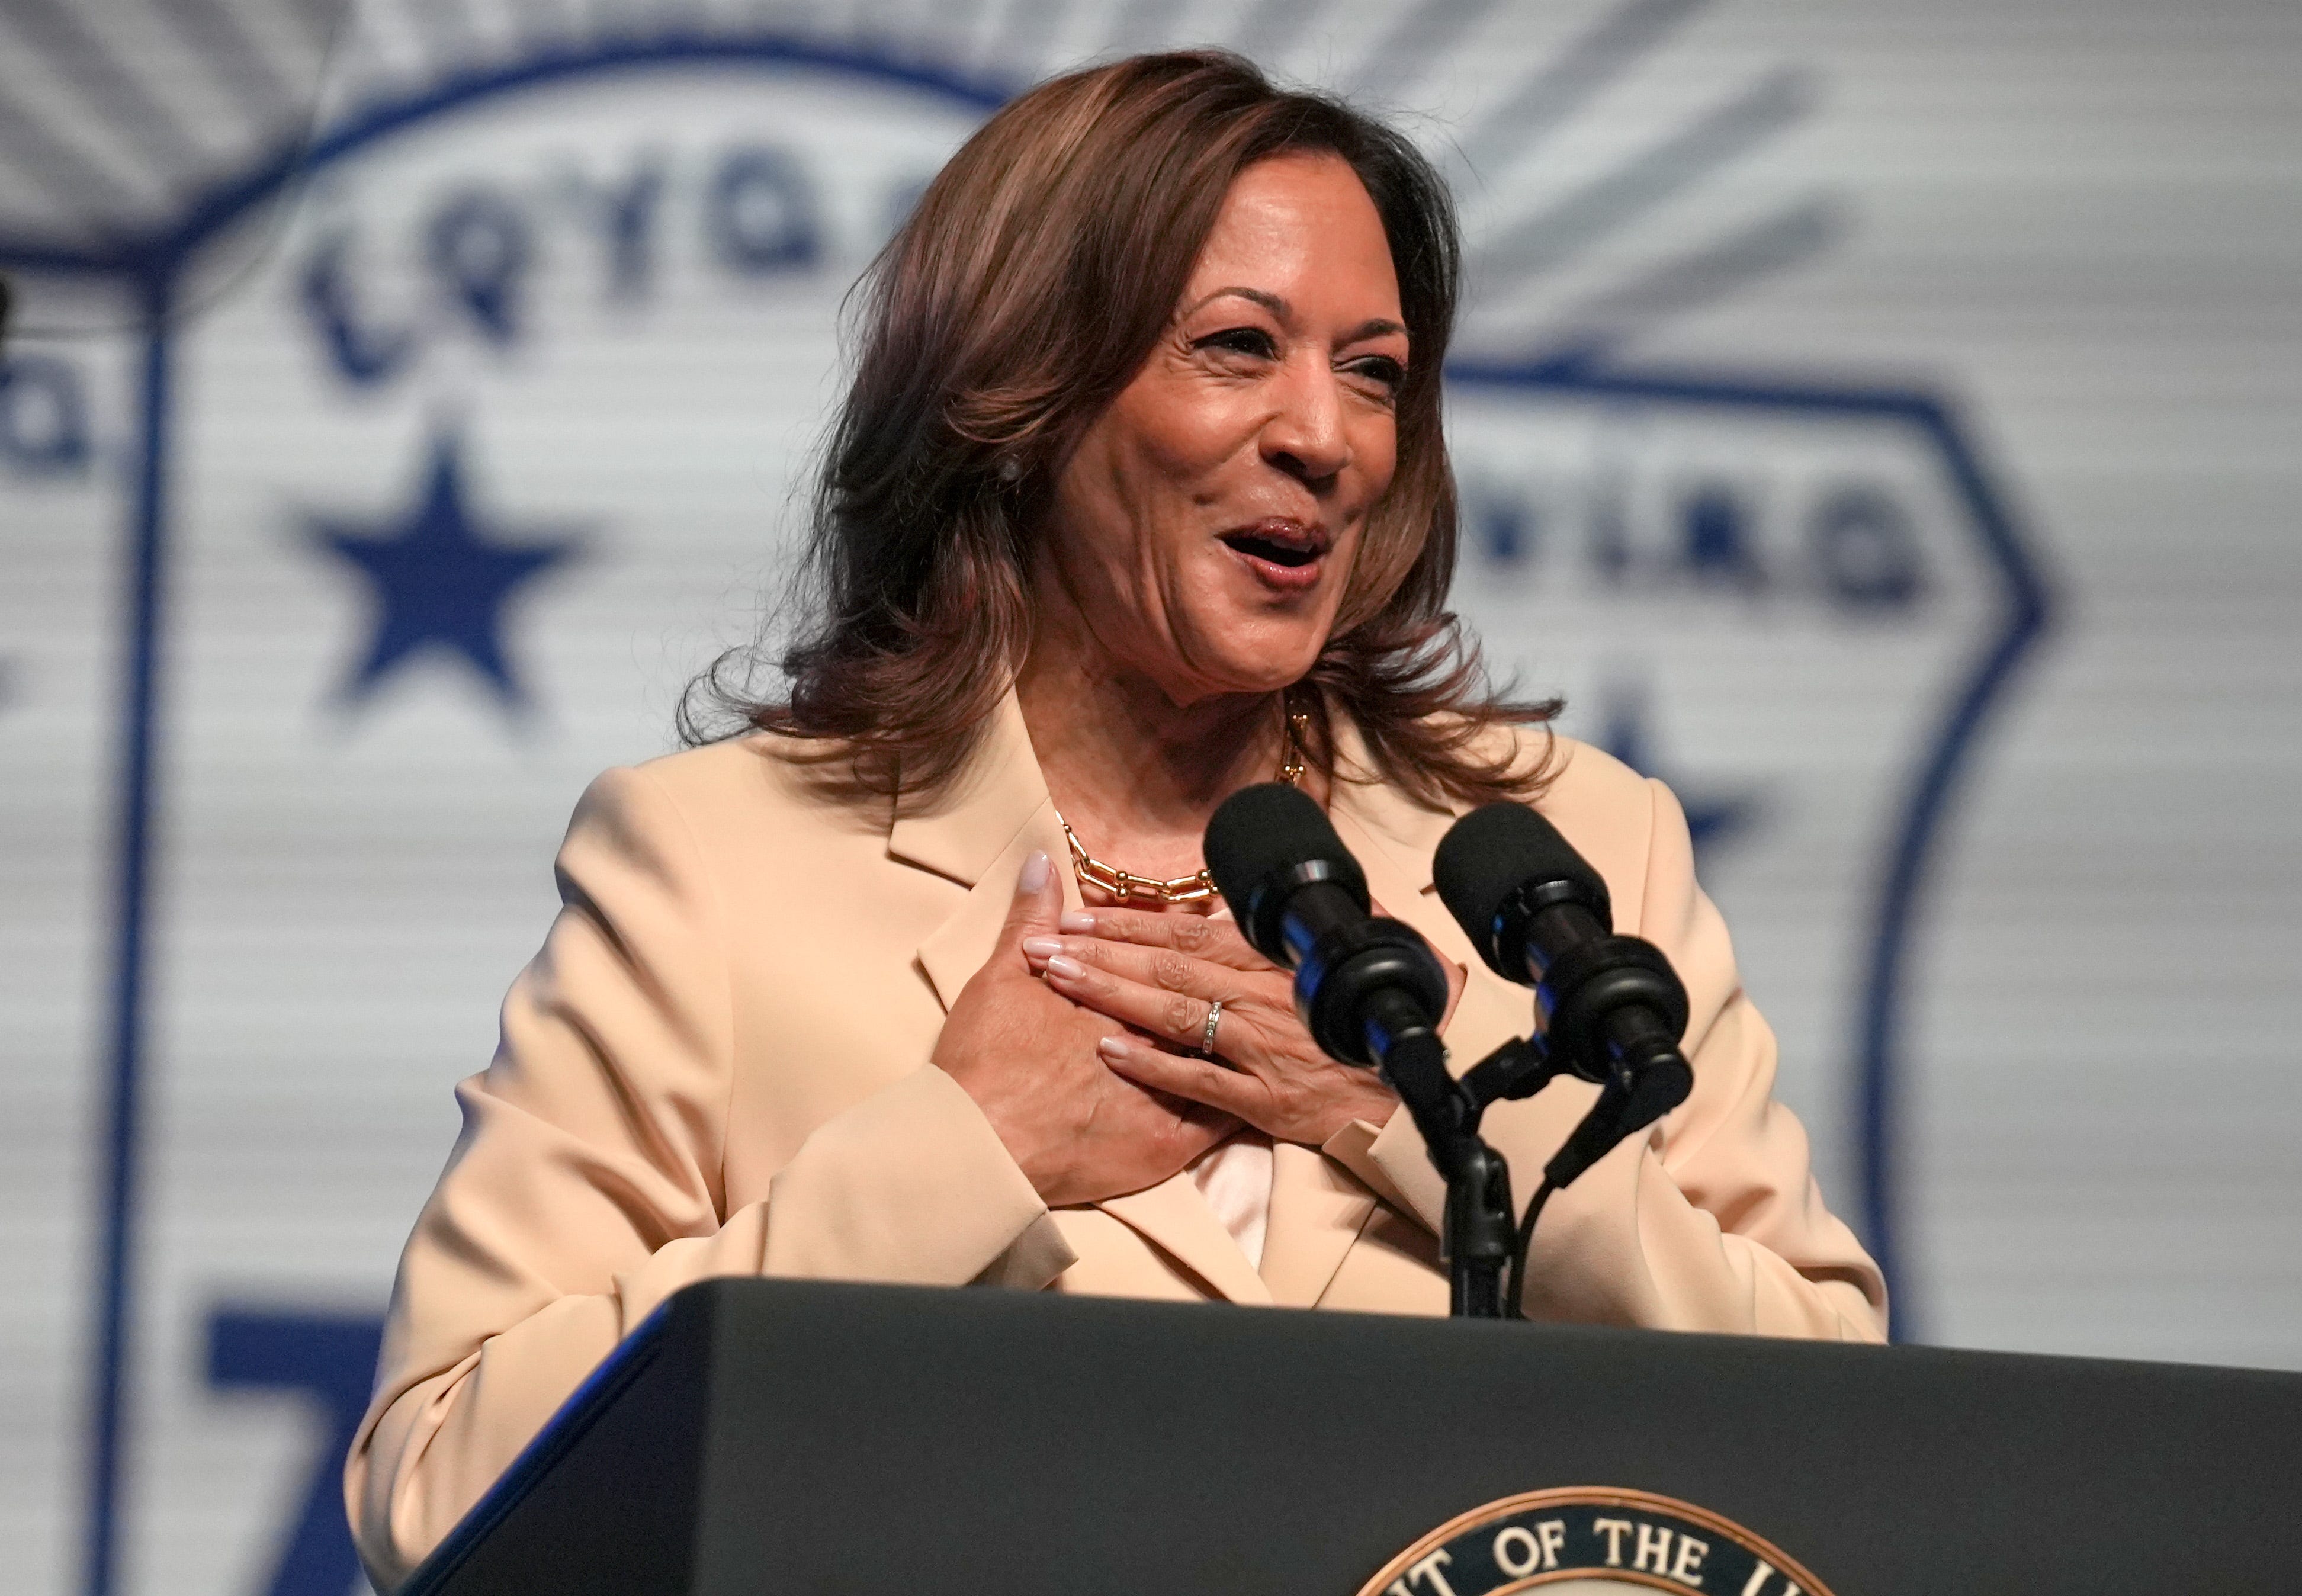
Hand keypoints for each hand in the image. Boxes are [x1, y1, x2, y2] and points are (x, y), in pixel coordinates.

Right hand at [932, 851, 1238, 1207]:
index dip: (1186, 951)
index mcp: (1118, 1000)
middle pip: (1198, 1008)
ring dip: (1235, 1042)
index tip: (1207, 934)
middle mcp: (1153, 1041)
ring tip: (1258, 1025)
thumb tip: (1042, 860)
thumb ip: (1028, 917)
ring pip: (1217, 1060)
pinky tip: (1254, 1094)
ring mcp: (1166, 1096)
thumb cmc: (985, 1062)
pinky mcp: (1168, 1147)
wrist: (982, 1145)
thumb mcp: (1001, 979)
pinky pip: (1219, 1124)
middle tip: (1244, 977)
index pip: (1169, 966)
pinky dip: (1236, 1106)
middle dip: (1221, 992)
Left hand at [1021, 906, 1403, 1148]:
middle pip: (1167, 965)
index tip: (1073, 914)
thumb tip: (1231, 898)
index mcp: (1270, 961)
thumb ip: (1281, 932)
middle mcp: (1262, 996)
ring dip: (1112, 993)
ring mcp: (1262, 1047)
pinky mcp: (1266, 1099)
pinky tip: (1109, 1051)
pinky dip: (1152, 1063)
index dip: (1126, 922)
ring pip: (1176, 1012)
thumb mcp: (1329, 963)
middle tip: (1041, 943)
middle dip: (1099, 951)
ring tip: (1059, 981)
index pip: (1186, 932)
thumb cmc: (1361, 1027)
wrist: (1406, 1095)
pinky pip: (1199, 1079)